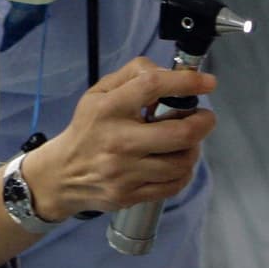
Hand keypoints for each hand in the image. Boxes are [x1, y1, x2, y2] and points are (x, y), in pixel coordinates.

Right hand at [21, 57, 216, 219]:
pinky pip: (173, 185)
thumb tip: (168, 73)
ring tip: (187, 141)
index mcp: (109, 109)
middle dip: (203, 123)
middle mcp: (118, 141)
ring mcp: (124, 172)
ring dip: (193, 149)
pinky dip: (183, 172)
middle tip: (204, 118)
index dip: (187, 82)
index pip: (153, 87)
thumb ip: (133, 75)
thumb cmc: (87, 129)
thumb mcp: (99, 93)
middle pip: (180, 134)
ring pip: (181, 162)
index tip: (207, 82)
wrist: (61, 174)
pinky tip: (176, 162)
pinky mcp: (129, 195)